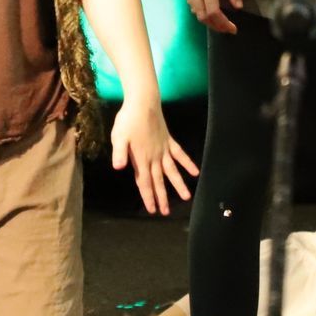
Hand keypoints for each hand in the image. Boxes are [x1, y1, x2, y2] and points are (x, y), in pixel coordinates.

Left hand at [110, 99, 198, 215]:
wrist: (143, 103)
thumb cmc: (128, 120)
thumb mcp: (119, 137)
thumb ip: (120, 153)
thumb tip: (119, 168)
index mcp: (142, 158)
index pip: (145, 182)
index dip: (149, 197)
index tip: (153, 210)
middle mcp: (155, 157)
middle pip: (159, 180)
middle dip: (162, 197)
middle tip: (166, 212)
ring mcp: (164, 149)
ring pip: (172, 170)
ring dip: (179, 184)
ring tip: (186, 197)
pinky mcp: (169, 141)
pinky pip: (180, 154)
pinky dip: (187, 163)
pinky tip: (195, 172)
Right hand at [180, 0, 241, 33]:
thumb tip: (238, 6)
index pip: (213, 11)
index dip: (224, 24)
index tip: (234, 29)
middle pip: (201, 15)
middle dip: (215, 25)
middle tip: (229, 28)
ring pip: (194, 10)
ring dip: (207, 19)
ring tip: (221, 20)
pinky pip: (191, 1)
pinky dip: (200, 9)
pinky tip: (210, 6)